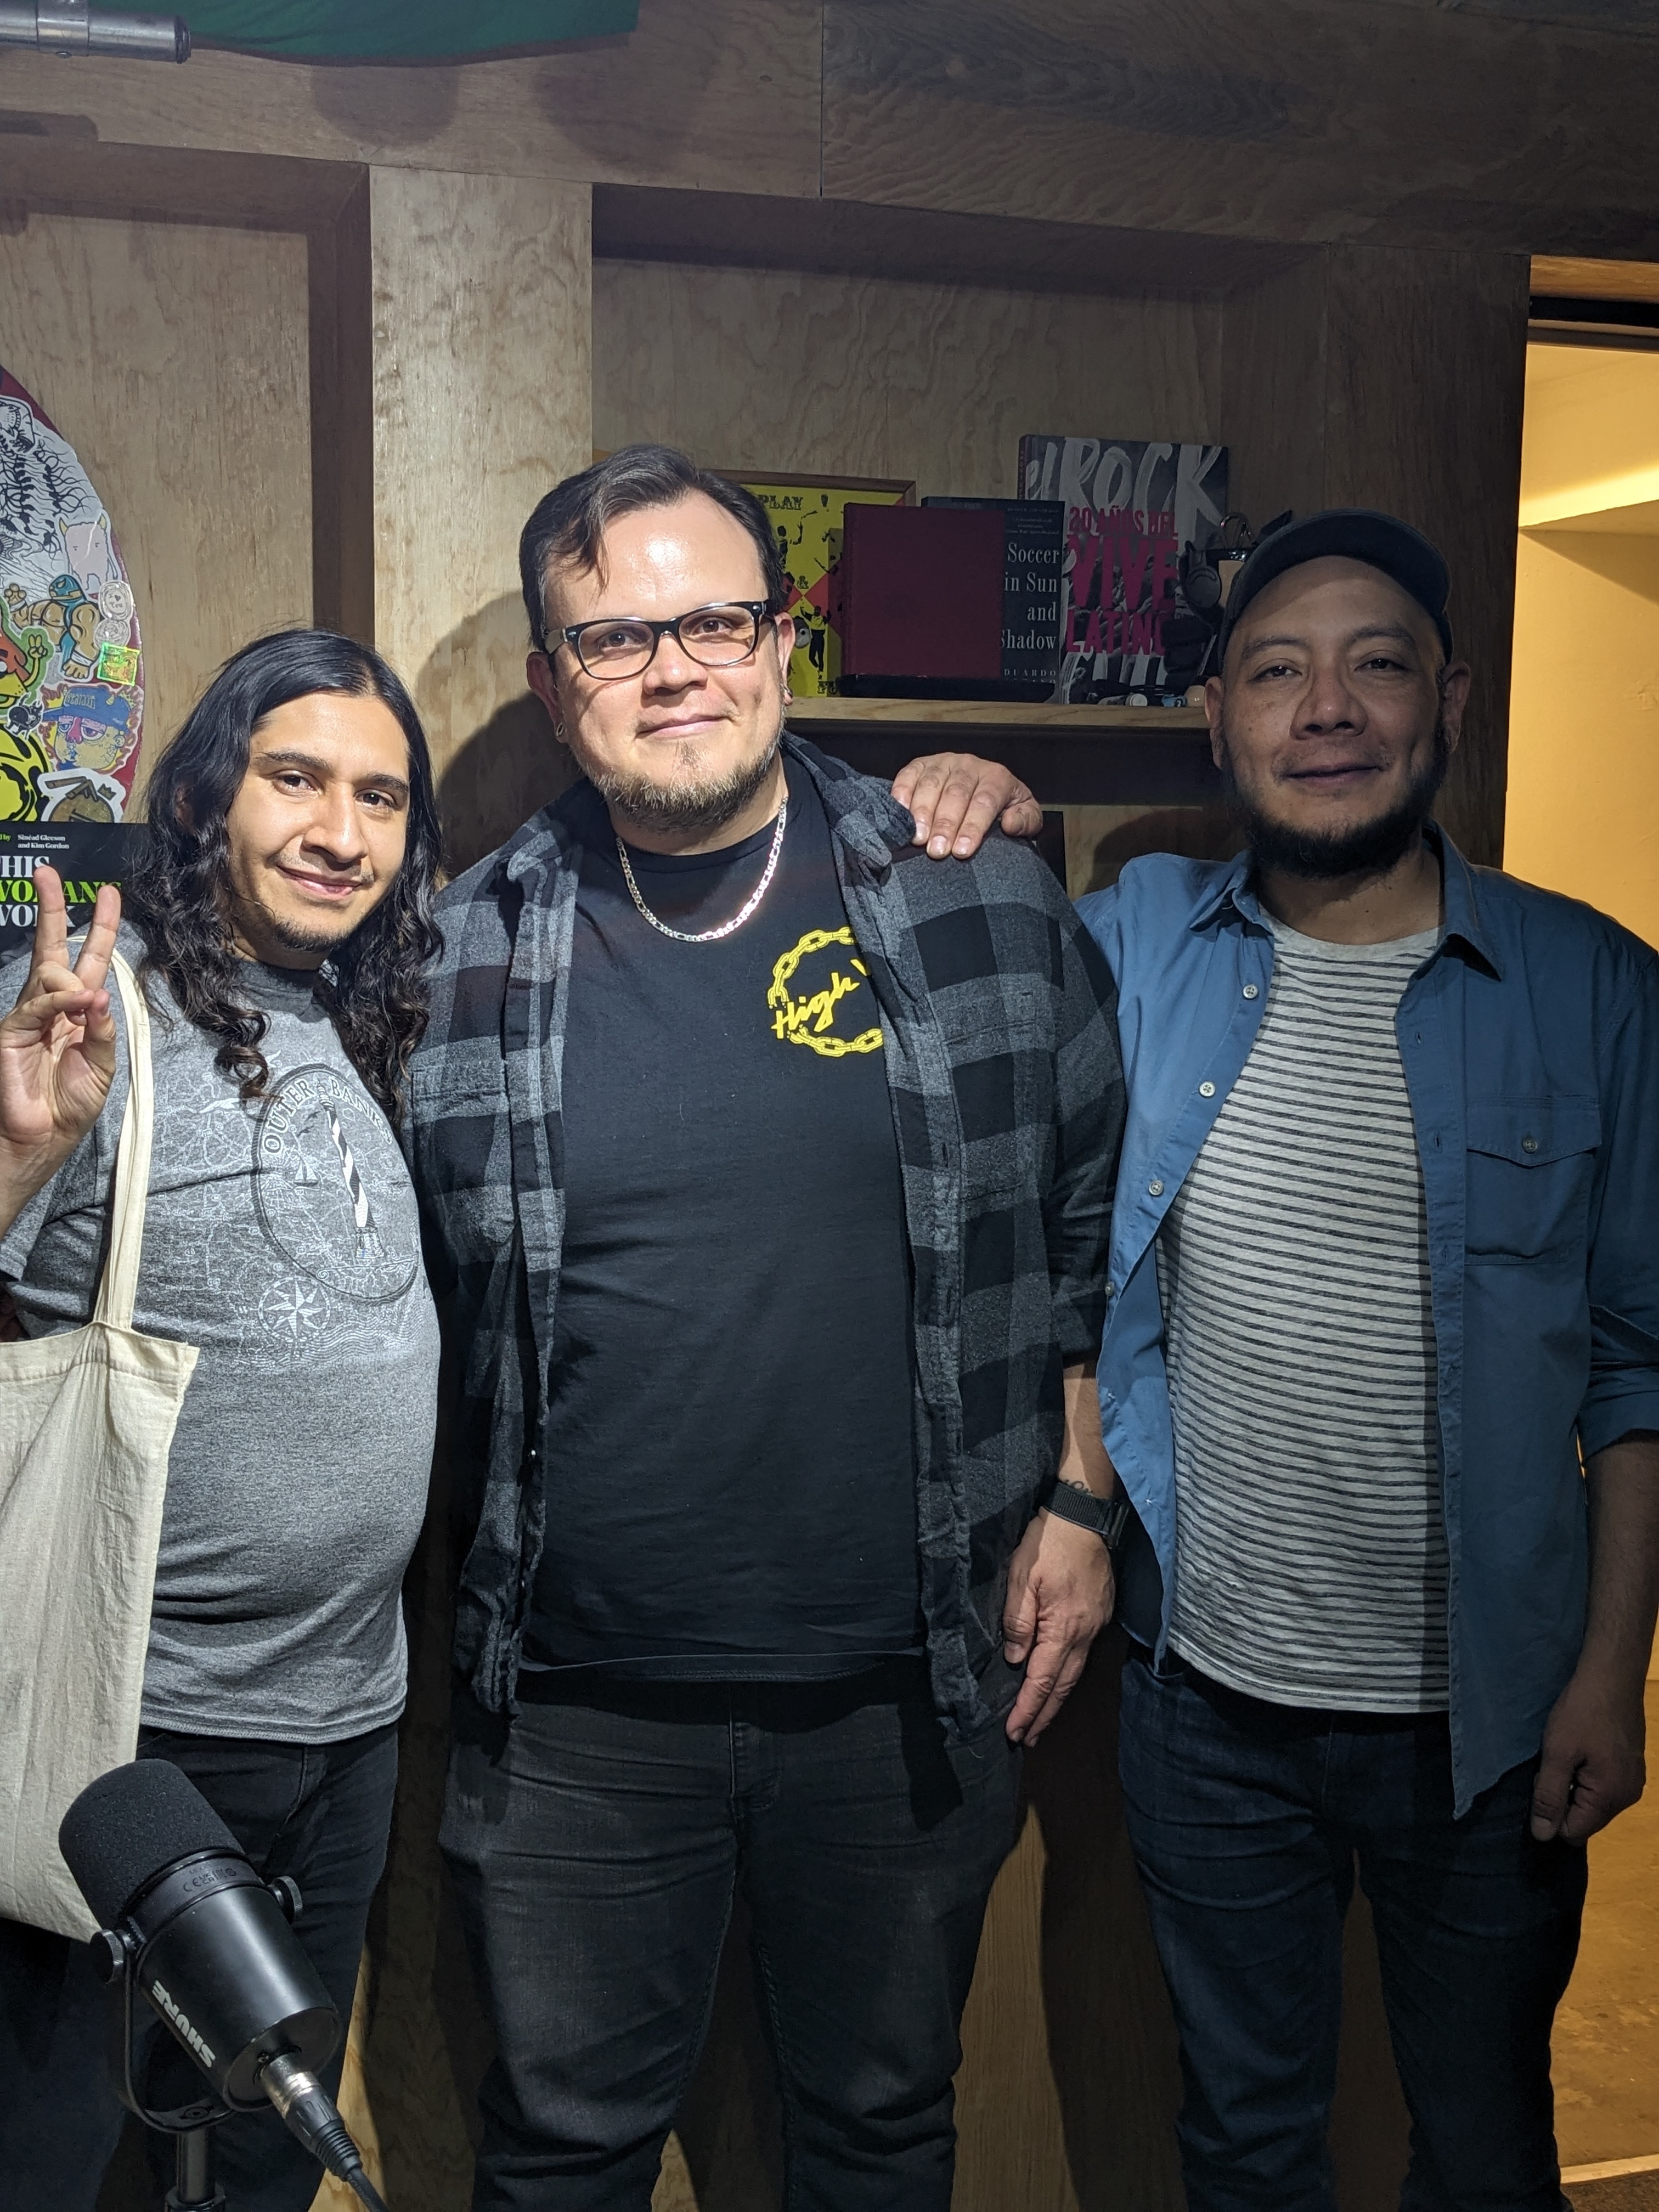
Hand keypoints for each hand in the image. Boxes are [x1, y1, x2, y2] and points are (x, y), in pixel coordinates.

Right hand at [0, 867, 120, 1213]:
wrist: (36, 1142)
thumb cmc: (66, 1109)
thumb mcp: (99, 1069)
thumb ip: (102, 1032)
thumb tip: (100, 995)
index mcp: (75, 1015)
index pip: (88, 962)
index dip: (98, 929)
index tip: (109, 895)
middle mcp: (49, 1009)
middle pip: (54, 949)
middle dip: (53, 909)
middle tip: (50, 873)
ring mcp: (27, 1017)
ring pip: (48, 972)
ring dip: (76, 980)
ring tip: (87, 1003)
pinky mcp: (10, 1032)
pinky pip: (39, 1004)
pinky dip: (63, 1001)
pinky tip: (81, 1004)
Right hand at [890, 753, 1042, 857]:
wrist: (985, 789)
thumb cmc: (1003, 809)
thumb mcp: (1025, 816)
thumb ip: (1026, 821)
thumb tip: (1011, 824)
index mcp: (997, 777)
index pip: (985, 801)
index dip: (973, 826)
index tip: (962, 851)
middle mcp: (969, 765)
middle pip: (956, 794)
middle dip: (945, 824)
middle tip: (937, 851)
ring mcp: (943, 763)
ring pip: (931, 784)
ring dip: (922, 813)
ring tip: (918, 838)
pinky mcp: (921, 765)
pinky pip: (908, 775)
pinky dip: (902, 793)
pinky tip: (900, 813)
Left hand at [1002, 1508, 1114, 1745]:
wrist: (1085, 1514)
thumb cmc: (1049, 1543)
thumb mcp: (1022, 1578)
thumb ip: (1019, 1621)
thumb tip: (1017, 1660)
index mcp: (1064, 1628)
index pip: (1043, 1681)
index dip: (1028, 1709)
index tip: (1014, 1733)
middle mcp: (1085, 1633)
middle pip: (1063, 1685)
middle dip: (1044, 1715)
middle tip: (1028, 1739)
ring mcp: (1096, 1624)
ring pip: (1075, 1672)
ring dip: (1057, 1698)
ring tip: (1041, 1719)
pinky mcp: (1100, 1612)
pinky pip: (1082, 1654)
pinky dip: (1067, 1674)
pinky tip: (1058, 1678)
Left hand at [1530, 1660, 1646, 1842]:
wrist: (1613, 1675)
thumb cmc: (1582, 1711)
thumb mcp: (1557, 1753)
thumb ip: (1550, 1797)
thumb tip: (1542, 1837)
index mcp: (1611, 1798)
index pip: (1573, 1832)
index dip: (1550, 1811)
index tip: (1545, 1778)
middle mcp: (1627, 1797)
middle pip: (1585, 1819)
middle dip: (1563, 1798)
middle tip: (1554, 1763)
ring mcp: (1632, 1781)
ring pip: (1592, 1802)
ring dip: (1573, 1784)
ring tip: (1567, 1752)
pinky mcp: (1630, 1767)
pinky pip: (1603, 1786)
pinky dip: (1586, 1774)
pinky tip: (1580, 1748)